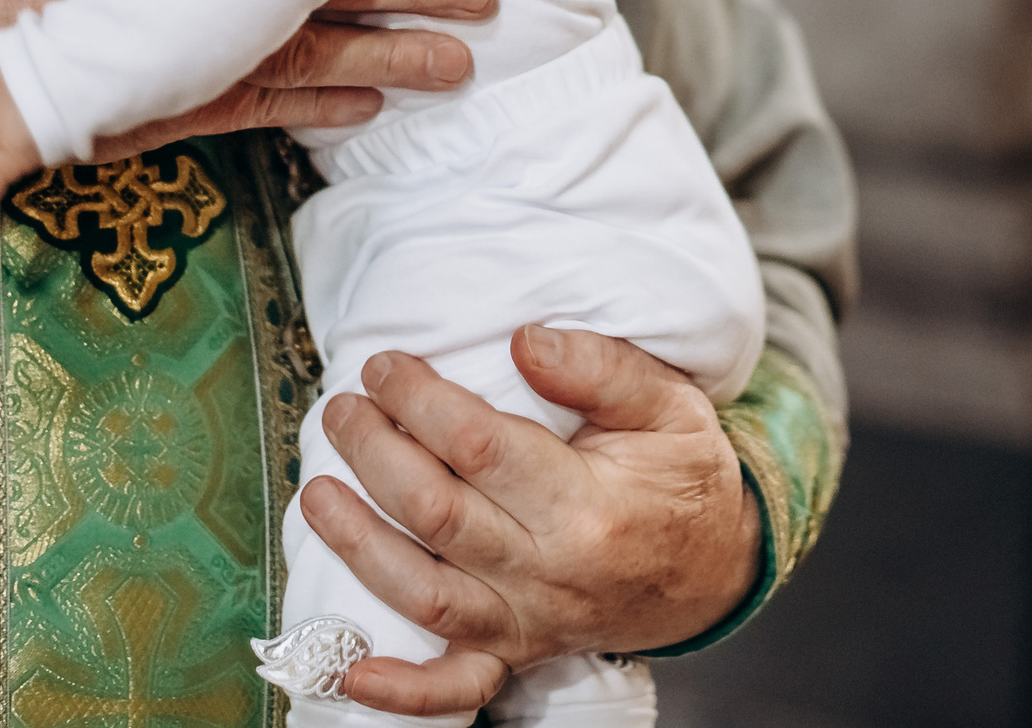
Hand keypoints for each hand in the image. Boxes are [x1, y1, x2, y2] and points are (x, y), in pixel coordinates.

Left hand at [303, 326, 758, 715]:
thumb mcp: (668, 405)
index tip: (386, 366)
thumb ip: (600, 367)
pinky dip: (402, 690)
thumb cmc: (682, 477)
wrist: (716, 569)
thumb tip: (524, 342)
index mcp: (590, 505)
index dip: (420, 402)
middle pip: (438, 514)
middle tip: (344, 409)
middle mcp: (553, 572)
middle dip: (374, 454)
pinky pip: (455, 686)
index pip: (481, 448)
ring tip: (316, 490)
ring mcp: (530, 621)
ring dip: (358, 545)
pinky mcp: (517, 652)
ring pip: (426, 593)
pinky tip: (352, 669)